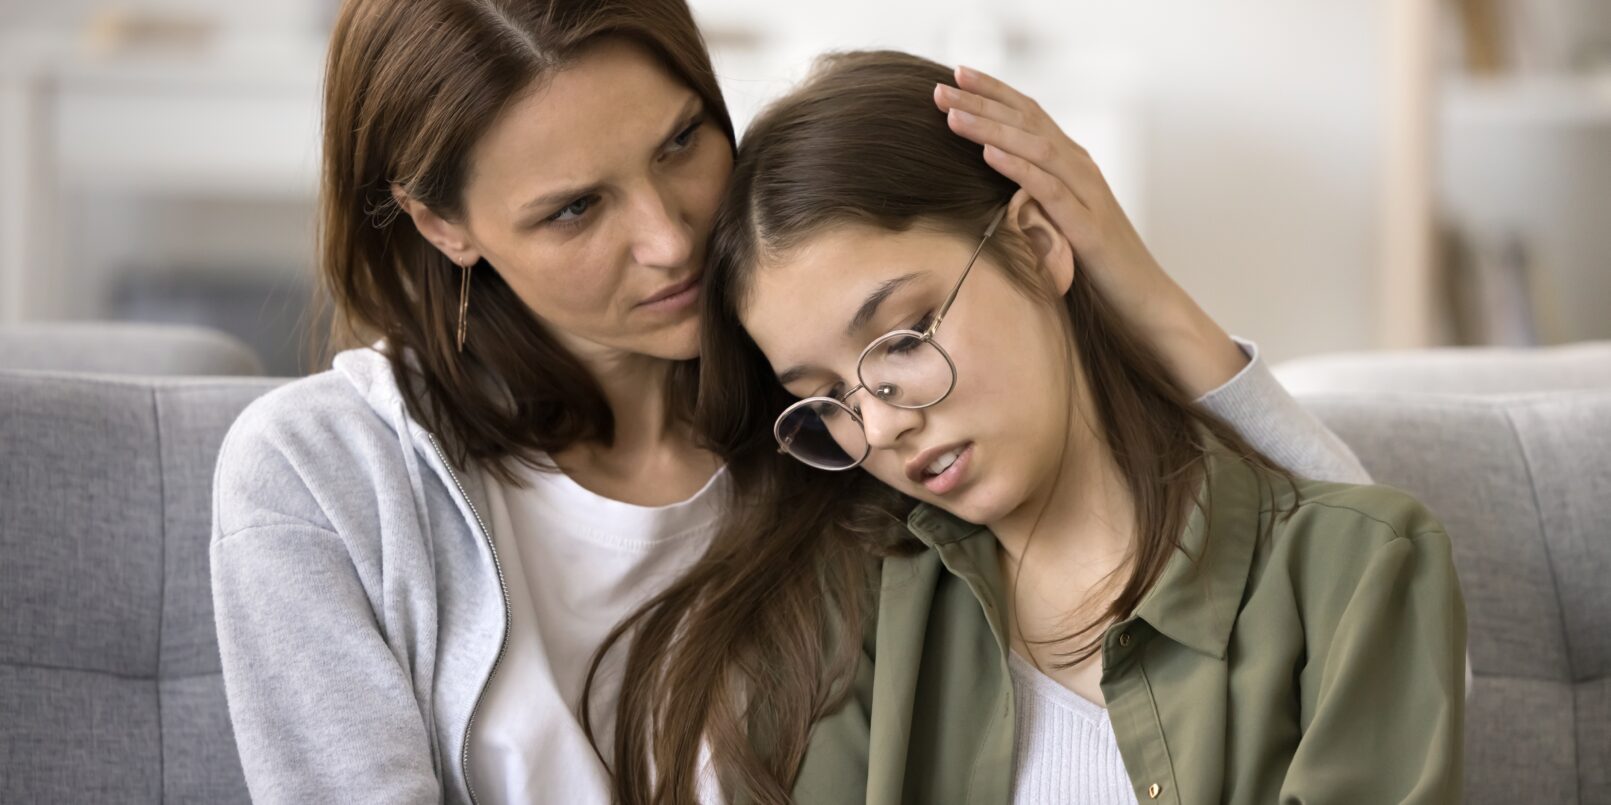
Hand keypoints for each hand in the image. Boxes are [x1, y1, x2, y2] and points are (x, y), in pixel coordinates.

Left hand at [934, 66, 1248, 395]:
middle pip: (1028, 121)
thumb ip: (1032, 195)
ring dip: (992, 128)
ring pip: (1036, 147)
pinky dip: (1018, 167)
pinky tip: (989, 154)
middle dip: (982, 101)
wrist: (1143, 299)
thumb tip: (991, 184)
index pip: (1029, 114)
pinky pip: (1049, 190)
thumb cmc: (1097, 264)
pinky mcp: (1088, 226)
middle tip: (940, 86)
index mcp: (1071, 164)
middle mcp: (1080, 168)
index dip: (993, 92)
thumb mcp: (1058, 219)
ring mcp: (1087, 194)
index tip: (954, 74)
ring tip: (953, 113)